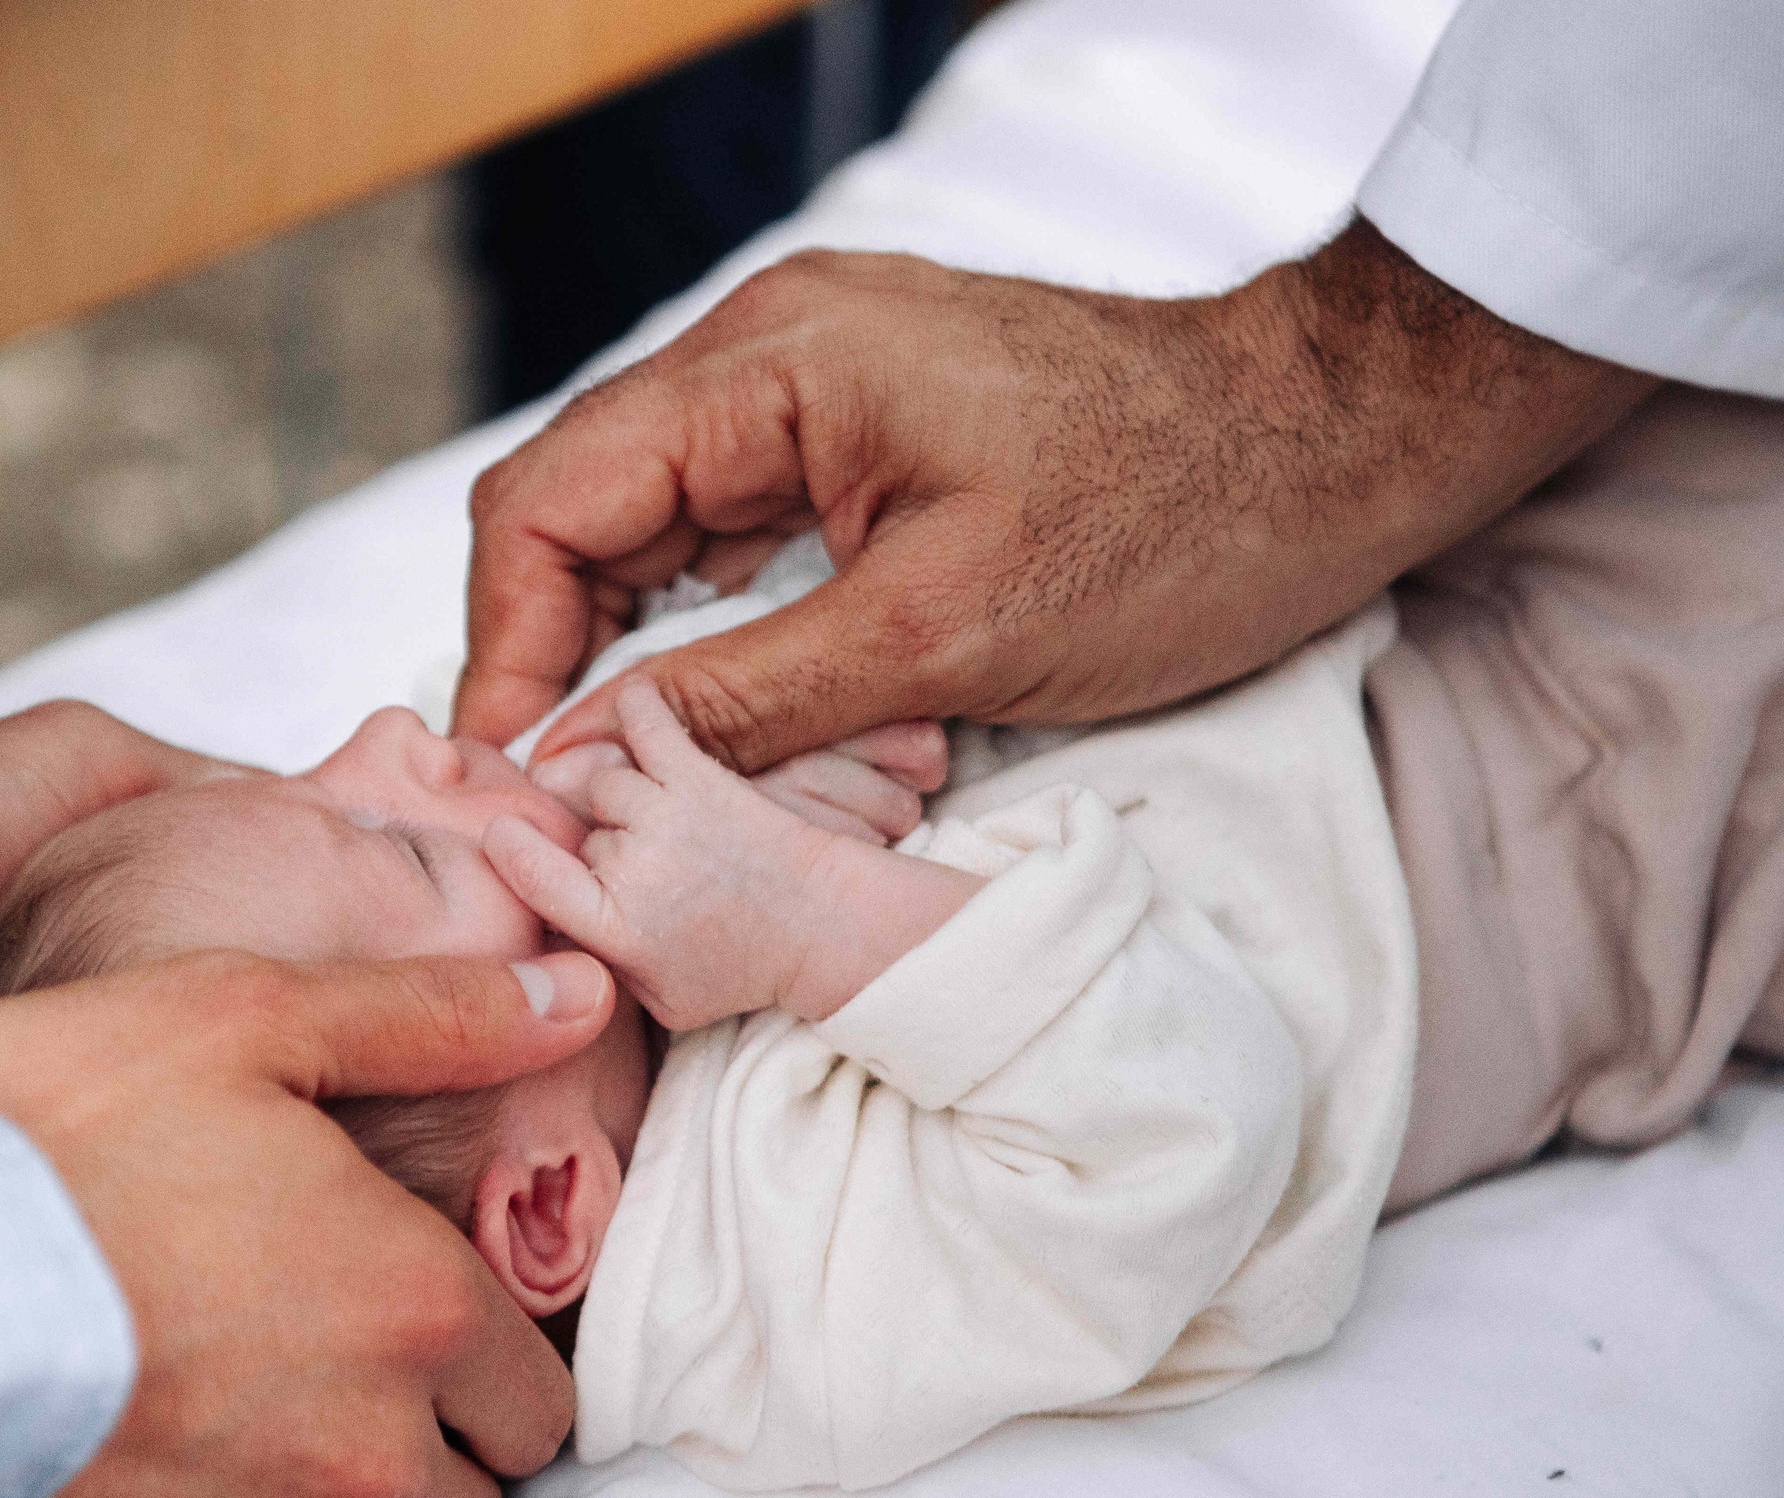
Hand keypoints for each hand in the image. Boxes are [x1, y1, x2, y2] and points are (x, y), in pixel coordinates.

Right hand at [0, 949, 611, 1497]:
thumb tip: (580, 991)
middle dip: (413, 1478)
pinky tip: (111, 1491)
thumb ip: (428, 1018)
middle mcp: (362, 1456)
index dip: (484, 1377)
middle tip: (313, 1401)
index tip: (411, 1343)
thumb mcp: (245, 1016)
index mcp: (414, 1311)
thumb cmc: (59, 1128)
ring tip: (194, 1441)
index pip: (541, 1410)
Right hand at [456, 222, 1655, 770]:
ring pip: (650, 531)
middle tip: (568, 802)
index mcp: (768, 366)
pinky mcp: (853, 433)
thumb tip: (588, 759)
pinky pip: (730, 532)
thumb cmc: (1172, 522)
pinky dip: (709, 630)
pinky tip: (727, 717)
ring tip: (646, 780)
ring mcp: (808, 385)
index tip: (518, 780)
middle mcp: (764, 352)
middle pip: (579, 511)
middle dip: (558, 661)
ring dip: (633, 655)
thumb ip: (746, 695)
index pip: (548, 499)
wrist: (1333, 447)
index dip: (508, 648)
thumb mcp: (946, 636)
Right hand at [486, 685, 918, 1027]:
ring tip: (657, 816)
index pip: (532, 875)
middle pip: (575, 830)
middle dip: (597, 839)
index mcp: (615, 929)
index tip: (502, 831)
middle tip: (647, 862)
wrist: (821, 929)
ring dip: (623, 791)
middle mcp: (633, 870)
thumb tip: (547, 920)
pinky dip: (639, 705)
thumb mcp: (661, 1000)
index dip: (512, 848)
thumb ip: (600, 961)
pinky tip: (637, 699)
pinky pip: (648, 723)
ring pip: (604, 781)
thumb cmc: (741, 966)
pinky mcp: (700, 779)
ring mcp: (665, 819)